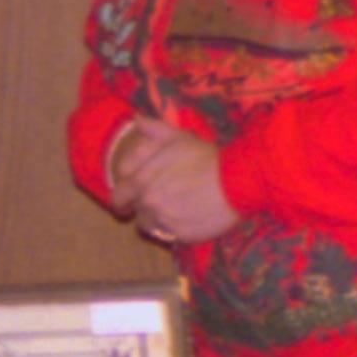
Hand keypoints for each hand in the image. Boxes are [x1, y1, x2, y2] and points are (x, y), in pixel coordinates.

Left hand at [116, 117, 237, 246]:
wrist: (238, 181)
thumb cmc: (207, 157)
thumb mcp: (179, 137)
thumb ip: (153, 130)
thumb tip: (135, 120)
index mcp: (141, 179)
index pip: (118, 194)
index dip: (125, 193)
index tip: (133, 193)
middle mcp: (148, 203)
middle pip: (133, 211)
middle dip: (141, 205)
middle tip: (158, 200)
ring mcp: (163, 220)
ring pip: (149, 225)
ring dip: (156, 218)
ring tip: (175, 208)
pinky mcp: (180, 236)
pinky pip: (168, 235)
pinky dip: (173, 228)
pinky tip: (187, 217)